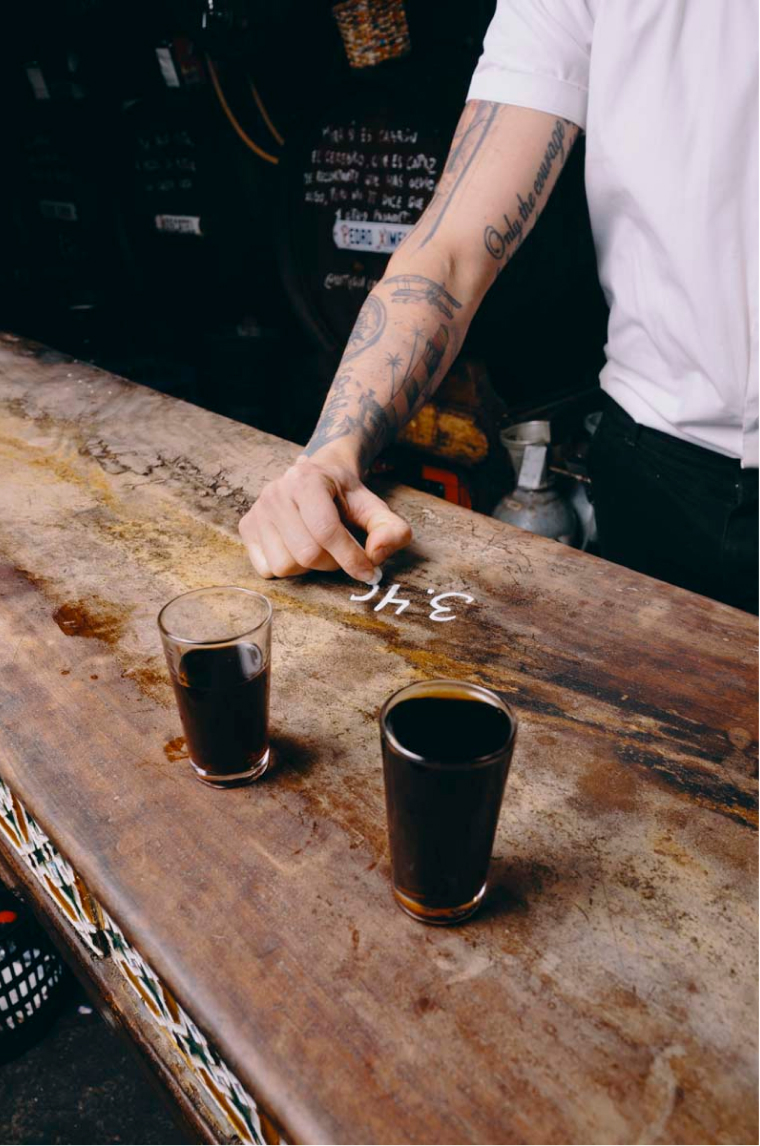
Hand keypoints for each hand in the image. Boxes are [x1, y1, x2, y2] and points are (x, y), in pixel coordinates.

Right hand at [239, 453, 411, 581]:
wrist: (316, 476)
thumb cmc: (345, 496)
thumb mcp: (373, 507)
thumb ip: (389, 529)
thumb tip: (377, 556)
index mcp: (306, 480)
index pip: (326, 530)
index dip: (351, 557)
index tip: (369, 573)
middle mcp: (275, 493)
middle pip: (307, 554)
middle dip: (333, 564)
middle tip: (344, 555)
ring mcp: (257, 511)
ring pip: (285, 566)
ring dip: (310, 568)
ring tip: (320, 549)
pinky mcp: (247, 527)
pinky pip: (267, 570)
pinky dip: (288, 569)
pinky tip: (298, 549)